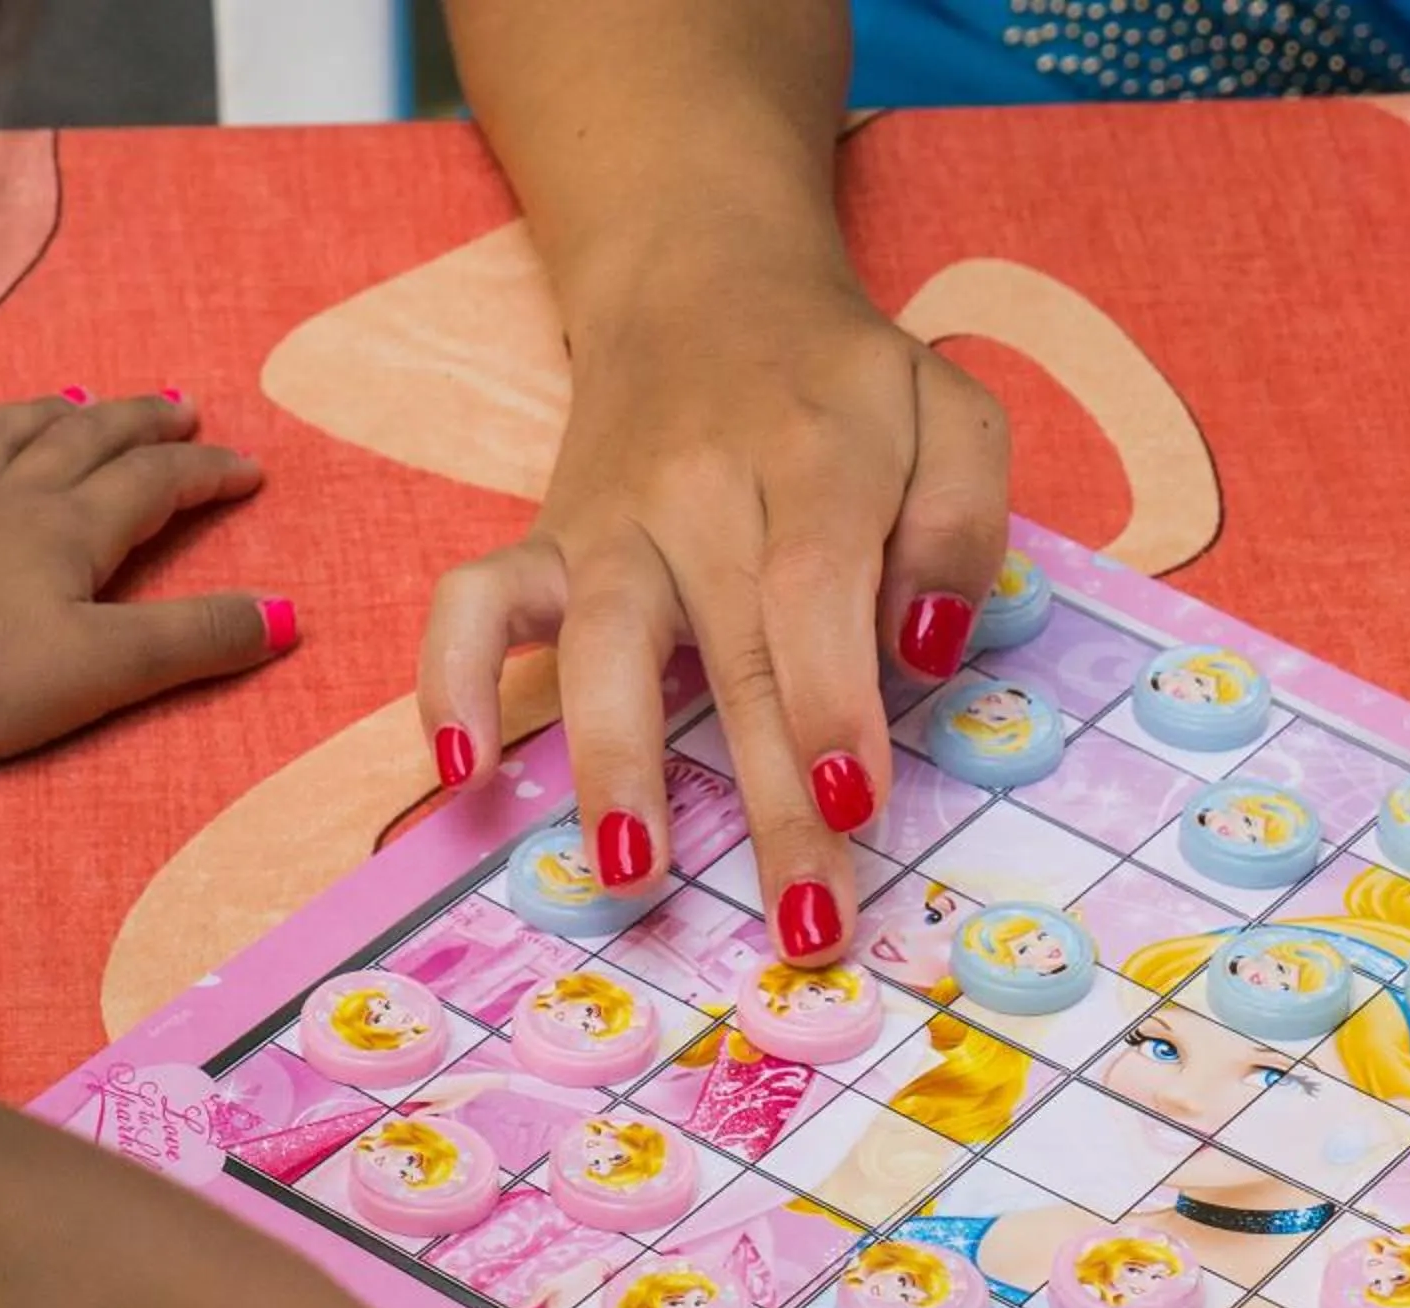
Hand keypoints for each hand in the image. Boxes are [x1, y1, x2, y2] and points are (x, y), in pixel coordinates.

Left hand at [0, 391, 291, 767]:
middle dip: (143, 422)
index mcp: (67, 528)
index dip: (207, 473)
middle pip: (88, 438)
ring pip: (10, 430)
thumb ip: (193, 640)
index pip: (154, 484)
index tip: (249, 468)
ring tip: (81, 401)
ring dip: (56, 413)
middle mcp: (6, 493)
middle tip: (184, 408)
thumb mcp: (103, 670)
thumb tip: (286, 615)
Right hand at [420, 258, 1007, 963]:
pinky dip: (447, 680)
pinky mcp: (542, 542)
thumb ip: (961, 525)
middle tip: (801, 921)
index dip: (833, 701)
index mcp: (817, 460)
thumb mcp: (948, 416)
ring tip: (627, 877)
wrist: (704, 284)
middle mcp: (702, 493)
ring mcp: (610, 523)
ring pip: (598, 645)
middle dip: (766, 799)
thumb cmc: (843, 387)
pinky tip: (462, 773)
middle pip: (735, 655)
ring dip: (612, 764)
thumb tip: (930, 648)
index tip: (855, 805)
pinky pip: (470, 603)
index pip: (819, 590)